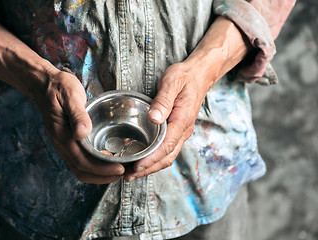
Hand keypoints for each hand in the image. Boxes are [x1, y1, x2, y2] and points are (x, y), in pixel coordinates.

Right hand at [34, 70, 124, 183]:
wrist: (44, 84)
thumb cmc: (58, 88)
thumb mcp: (70, 96)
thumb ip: (77, 114)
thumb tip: (82, 133)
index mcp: (62, 136)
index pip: (82, 162)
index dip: (101, 169)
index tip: (119, 169)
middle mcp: (62, 144)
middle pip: (82, 171)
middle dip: (103, 176)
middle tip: (124, 172)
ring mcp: (65, 144)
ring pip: (81, 169)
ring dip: (100, 174)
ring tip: (119, 170)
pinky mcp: (69, 141)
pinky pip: (81, 160)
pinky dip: (96, 166)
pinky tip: (108, 160)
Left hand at [124, 62, 209, 180]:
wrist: (199, 75)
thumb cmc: (185, 77)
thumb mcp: (172, 83)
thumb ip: (163, 101)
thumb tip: (154, 119)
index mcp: (182, 120)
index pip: (167, 145)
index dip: (151, 159)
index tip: (137, 167)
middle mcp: (183, 130)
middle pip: (167, 157)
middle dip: (148, 169)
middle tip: (129, 176)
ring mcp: (181, 132)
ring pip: (167, 156)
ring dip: (151, 167)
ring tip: (132, 173)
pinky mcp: (177, 131)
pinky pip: (167, 149)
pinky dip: (154, 158)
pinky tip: (142, 159)